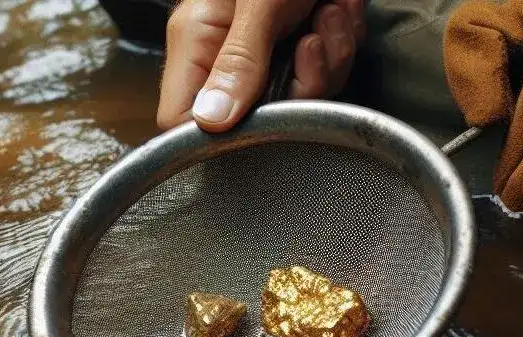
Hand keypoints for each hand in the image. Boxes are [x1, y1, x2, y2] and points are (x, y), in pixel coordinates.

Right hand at [157, 0, 365, 131]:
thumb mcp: (259, 2)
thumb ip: (238, 61)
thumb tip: (209, 122)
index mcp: (197, 41)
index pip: (182, 121)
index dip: (216, 137)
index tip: (258, 123)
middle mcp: (227, 53)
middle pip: (255, 117)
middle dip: (300, 85)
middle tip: (313, 41)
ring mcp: (266, 50)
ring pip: (299, 96)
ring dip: (329, 57)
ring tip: (330, 11)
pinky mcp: (301, 44)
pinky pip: (325, 72)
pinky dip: (341, 42)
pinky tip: (340, 8)